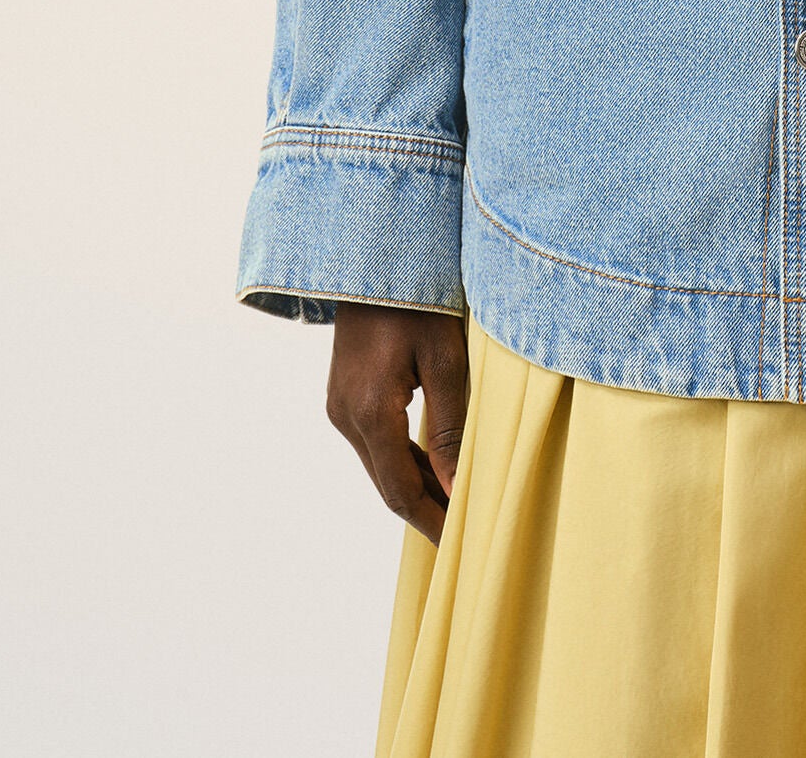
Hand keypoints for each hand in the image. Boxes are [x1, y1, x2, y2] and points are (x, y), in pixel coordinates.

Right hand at [326, 302, 470, 542]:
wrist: (373, 259)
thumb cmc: (418, 301)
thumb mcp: (445, 360)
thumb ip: (450, 427)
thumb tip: (455, 487)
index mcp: (370, 412)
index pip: (401, 490)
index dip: (432, 521)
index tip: (460, 545)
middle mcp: (346, 416)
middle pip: (388, 484)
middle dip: (427, 511)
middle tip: (465, 534)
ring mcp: (340, 407)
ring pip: (381, 466)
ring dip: (417, 486)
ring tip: (457, 505)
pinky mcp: (344, 396)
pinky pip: (375, 443)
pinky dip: (404, 461)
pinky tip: (433, 467)